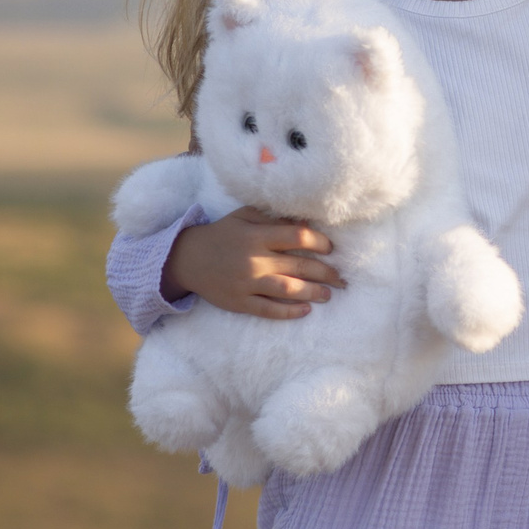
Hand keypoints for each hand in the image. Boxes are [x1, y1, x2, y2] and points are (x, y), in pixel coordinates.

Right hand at [163, 207, 345, 319]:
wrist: (186, 258)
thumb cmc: (222, 234)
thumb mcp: (244, 217)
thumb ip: (274, 218)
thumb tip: (307, 221)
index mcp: (257, 236)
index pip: (298, 237)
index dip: (320, 243)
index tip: (331, 249)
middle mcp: (254, 260)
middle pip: (299, 266)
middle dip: (326, 272)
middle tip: (341, 278)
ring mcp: (246, 283)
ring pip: (288, 289)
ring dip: (313, 293)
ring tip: (328, 295)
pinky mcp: (239, 302)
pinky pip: (268, 310)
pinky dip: (289, 312)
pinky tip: (305, 310)